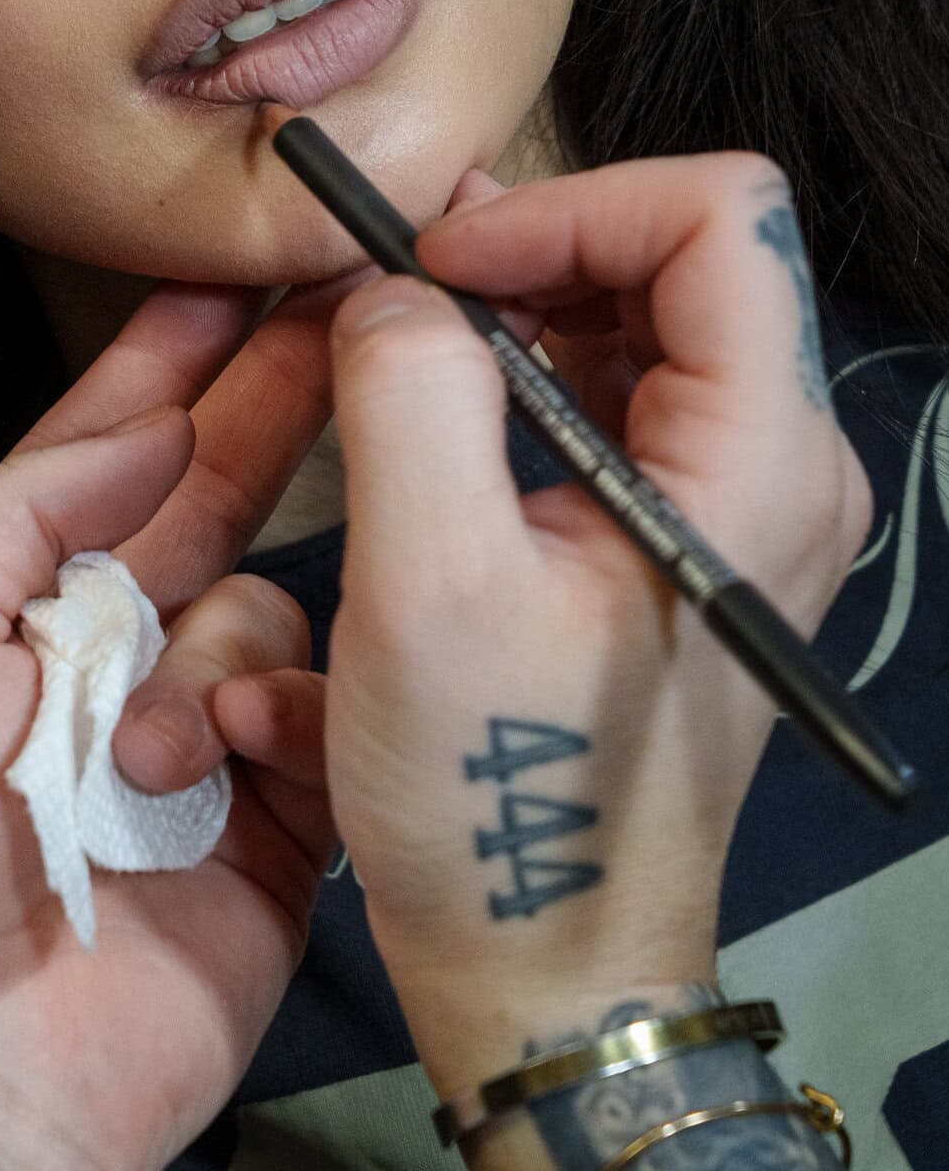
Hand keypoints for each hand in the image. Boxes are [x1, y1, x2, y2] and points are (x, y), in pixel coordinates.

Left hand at [0, 278, 354, 1170]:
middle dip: (272, 410)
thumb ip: (22, 504)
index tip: (235, 277)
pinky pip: (323, 736)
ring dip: (221, 655)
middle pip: (216, 506)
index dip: (169, 365)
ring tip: (149, 745)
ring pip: (271, 621)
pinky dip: (290, 737)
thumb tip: (149, 424)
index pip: (107, 458)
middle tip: (352, 306)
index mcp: (14, 610)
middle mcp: (112, 666)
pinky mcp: (277, 841)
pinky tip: (228, 766)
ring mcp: (199, 751)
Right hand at [222, 152, 871, 1098]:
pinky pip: (616, 399)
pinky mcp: (684, 543)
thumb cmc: (497, 792)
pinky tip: (426, 429)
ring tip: (390, 351)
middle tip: (391, 288)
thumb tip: (392, 282)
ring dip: (511, 313)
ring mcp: (740, 507)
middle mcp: (780, 465)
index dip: (564, 204)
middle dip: (528, 248)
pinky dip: (519, 380)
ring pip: (641, 320)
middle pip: (678, 257)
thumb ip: (411, 391)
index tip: (435, 264)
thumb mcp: (427, 582)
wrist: (546, 967)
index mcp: (759, 461)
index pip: (712, 215)